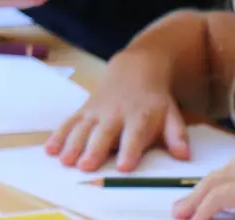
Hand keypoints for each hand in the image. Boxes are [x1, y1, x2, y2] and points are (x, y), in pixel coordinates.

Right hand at [46, 51, 186, 171]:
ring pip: (83, 128)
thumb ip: (176, 134)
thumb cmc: (154, 99)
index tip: (125, 167)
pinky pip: (69, 121)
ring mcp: (98, 110)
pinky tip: (50, 149)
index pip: (135, 135)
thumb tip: (184, 154)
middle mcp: (118, 113)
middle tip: (86, 166)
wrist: (137, 67)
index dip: (130, 150)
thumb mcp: (171, 112)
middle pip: (105, 133)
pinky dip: (59, 134)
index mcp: (141, 116)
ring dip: (72, 144)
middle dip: (95, 149)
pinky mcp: (84, 109)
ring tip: (65, 160)